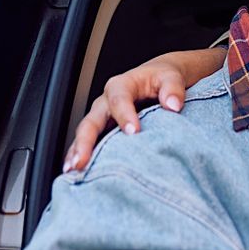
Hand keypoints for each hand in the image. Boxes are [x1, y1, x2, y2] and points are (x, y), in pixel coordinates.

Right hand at [63, 48, 220, 170]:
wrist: (160, 79)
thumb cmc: (163, 78)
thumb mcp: (172, 77)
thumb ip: (173, 88)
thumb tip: (173, 105)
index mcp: (122, 85)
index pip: (119, 99)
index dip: (124, 115)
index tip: (133, 132)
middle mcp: (106, 102)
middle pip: (91, 121)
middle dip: (86, 141)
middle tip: (83, 160)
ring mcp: (102, 117)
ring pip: (86, 134)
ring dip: (78, 152)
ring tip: (75, 170)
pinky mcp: (104, 129)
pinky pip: (90, 143)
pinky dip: (82, 156)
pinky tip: (79, 172)